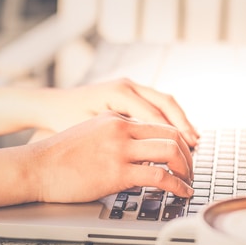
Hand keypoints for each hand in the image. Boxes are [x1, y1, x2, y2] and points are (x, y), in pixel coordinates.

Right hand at [27, 112, 193, 202]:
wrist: (35, 167)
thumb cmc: (56, 158)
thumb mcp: (89, 134)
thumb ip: (112, 138)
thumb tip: (133, 153)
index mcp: (115, 119)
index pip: (159, 124)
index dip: (178, 141)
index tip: (184, 155)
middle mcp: (121, 129)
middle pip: (171, 134)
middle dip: (188, 155)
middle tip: (191, 171)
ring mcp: (120, 150)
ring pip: (170, 152)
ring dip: (186, 169)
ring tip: (188, 183)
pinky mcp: (117, 172)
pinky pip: (159, 177)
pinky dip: (177, 186)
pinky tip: (181, 192)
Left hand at [38, 79, 199, 147]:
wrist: (51, 106)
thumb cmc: (64, 120)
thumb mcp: (90, 134)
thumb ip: (118, 143)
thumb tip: (144, 159)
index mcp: (118, 93)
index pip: (154, 115)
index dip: (171, 135)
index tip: (183, 152)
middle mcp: (127, 85)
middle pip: (165, 103)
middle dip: (182, 126)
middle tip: (195, 146)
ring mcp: (129, 86)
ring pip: (164, 101)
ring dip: (179, 121)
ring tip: (193, 140)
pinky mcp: (129, 93)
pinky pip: (156, 103)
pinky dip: (169, 118)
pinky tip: (177, 133)